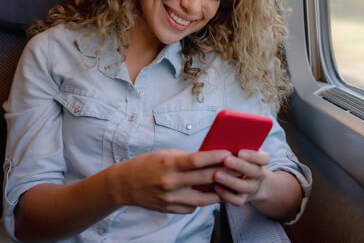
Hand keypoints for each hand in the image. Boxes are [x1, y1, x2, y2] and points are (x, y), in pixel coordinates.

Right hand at [108, 149, 229, 213]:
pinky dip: (202, 200)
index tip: (228, 154)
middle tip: (237, 169)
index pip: (198, 160)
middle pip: (204, 179)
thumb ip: (187, 158)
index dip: (215, 157)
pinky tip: (209, 194)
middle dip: (224, 173)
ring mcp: (170, 198)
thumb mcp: (166, 154)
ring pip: (203, 199)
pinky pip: (192, 207)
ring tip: (229, 186)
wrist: (125, 184)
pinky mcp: (170, 209)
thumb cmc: (147, 164)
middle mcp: (171, 183)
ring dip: (218, 192)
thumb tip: (210, 158)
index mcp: (170, 164)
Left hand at [212, 149, 270, 205]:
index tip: (240, 152)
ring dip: (230, 181)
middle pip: (254, 172)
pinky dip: (226, 194)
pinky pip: (236, 200)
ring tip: (217, 174)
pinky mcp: (243, 199)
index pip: (263, 158)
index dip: (253, 156)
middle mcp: (259, 176)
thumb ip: (238, 145)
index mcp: (261, 161)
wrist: (251, 181)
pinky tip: (215, 187)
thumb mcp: (244, 150)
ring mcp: (252, 189)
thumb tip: (225, 137)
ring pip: (244, 187)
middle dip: (239, 166)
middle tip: (226, 160)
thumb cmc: (242, 160)